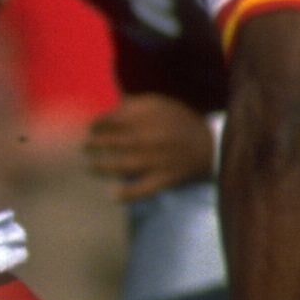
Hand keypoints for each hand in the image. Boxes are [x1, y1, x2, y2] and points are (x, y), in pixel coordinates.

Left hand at [85, 94, 214, 200]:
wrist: (214, 144)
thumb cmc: (180, 122)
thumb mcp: (160, 104)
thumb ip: (134, 105)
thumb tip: (107, 110)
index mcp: (150, 117)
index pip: (112, 120)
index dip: (97, 125)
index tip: (90, 129)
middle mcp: (153, 136)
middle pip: (113, 142)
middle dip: (94, 145)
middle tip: (85, 148)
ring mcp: (159, 159)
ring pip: (123, 165)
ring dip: (102, 167)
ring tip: (90, 168)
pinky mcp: (167, 177)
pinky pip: (144, 188)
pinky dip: (127, 194)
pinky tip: (112, 195)